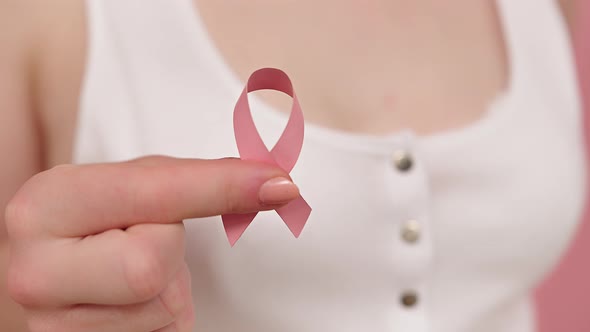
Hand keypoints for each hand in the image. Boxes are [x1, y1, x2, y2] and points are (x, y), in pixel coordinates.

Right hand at [4, 156, 298, 331]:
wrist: (60, 268)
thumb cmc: (103, 222)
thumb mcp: (135, 187)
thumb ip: (198, 181)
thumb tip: (277, 185)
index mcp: (44, 206)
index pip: (152, 197)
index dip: (220, 188)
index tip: (277, 185)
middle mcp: (32, 271)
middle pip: (149, 267)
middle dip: (168, 252)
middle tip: (145, 240)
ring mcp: (51, 326)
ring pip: (162, 306)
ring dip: (167, 289)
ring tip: (131, 274)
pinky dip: (162, 316)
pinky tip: (131, 303)